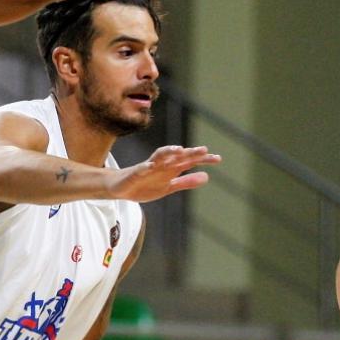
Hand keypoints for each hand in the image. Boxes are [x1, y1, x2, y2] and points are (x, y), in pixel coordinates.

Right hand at [106, 146, 220, 202]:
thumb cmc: (145, 185)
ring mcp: (148, 167)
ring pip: (159, 156)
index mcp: (171, 169)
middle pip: (178, 156)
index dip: (203, 159)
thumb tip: (206, 177)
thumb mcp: (168, 187)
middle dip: (190, 153)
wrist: (120, 188)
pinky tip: (151, 166)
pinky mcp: (135, 173)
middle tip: (204, 150)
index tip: (218, 159)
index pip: (189, 161)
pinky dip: (145, 166)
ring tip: (179, 150)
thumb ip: (186, 182)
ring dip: (169, 152)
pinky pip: (140, 168)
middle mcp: (161, 165)